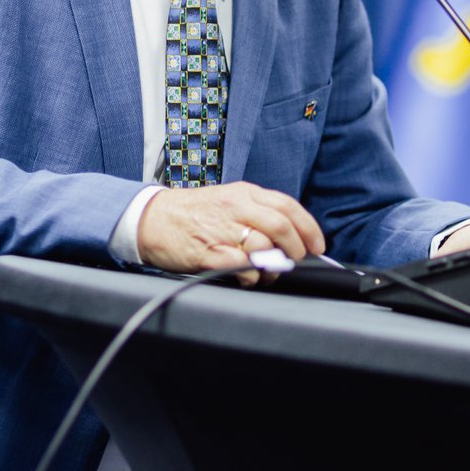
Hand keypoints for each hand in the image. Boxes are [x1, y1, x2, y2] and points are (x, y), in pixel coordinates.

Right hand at [137, 182, 325, 280]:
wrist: (152, 219)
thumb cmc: (194, 213)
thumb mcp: (229, 200)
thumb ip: (258, 213)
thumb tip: (291, 235)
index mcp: (244, 193)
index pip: (287, 206)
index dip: (308, 227)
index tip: (317, 245)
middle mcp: (236, 208)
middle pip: (281, 227)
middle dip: (296, 249)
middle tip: (296, 261)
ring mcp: (222, 230)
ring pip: (264, 248)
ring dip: (274, 266)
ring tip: (268, 272)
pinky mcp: (208, 252)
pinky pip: (241, 266)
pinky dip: (252, 276)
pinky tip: (248, 276)